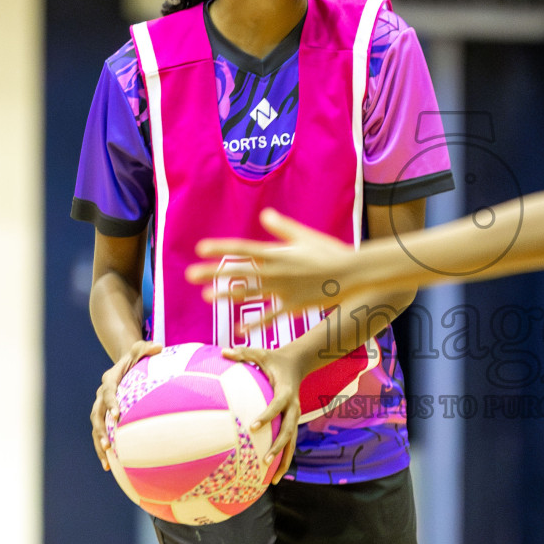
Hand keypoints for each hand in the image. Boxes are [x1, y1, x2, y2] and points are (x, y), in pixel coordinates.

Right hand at [91, 340, 162, 470]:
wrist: (125, 365)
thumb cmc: (137, 359)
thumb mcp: (141, 350)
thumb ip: (147, 348)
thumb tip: (160, 347)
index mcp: (109, 380)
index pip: (108, 392)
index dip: (110, 403)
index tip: (117, 415)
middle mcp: (101, 395)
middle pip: (96, 414)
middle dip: (101, 431)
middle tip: (109, 445)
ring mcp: (101, 408)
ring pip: (96, 428)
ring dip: (100, 445)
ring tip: (107, 462)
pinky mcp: (105, 418)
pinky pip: (103, 434)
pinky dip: (105, 450)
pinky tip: (111, 466)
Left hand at [185, 209, 358, 330]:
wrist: (353, 275)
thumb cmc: (330, 252)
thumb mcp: (305, 236)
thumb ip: (283, 228)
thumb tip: (265, 215)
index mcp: (278, 253)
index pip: (243, 249)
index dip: (221, 248)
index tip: (201, 248)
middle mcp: (276, 271)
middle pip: (239, 272)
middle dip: (213, 273)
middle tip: (190, 274)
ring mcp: (284, 290)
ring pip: (248, 293)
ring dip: (226, 295)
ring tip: (206, 297)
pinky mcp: (294, 306)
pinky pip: (270, 316)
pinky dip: (254, 323)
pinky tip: (238, 329)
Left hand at [221, 344, 304, 483]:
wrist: (297, 363)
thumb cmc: (273, 359)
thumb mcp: (260, 353)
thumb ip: (243, 354)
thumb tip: (222, 351)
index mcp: (285, 392)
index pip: (276, 406)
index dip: (267, 416)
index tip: (253, 427)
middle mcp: (293, 407)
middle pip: (289, 431)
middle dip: (278, 447)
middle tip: (264, 462)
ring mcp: (294, 416)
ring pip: (292, 443)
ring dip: (284, 461)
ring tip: (272, 480)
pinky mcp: (292, 422)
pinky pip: (290, 443)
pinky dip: (283, 459)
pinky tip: (272, 475)